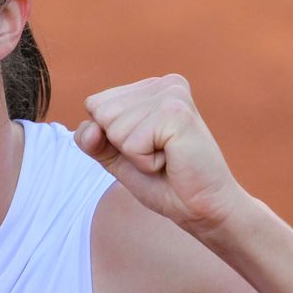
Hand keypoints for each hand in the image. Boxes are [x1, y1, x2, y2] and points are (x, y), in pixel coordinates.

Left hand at [74, 75, 245, 235]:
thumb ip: (92, 139)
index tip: (146, 146)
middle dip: (122, 146)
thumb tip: (90, 128)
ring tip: (167, 157)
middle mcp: (163, 83)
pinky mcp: (177, 113)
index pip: (95, 104)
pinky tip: (172, 161)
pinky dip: (146, 163)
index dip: (110, 137)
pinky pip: (131, 144)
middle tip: (158, 155)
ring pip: (115, 129)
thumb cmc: (163, 181)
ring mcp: (172, 95)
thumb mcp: (116, 157)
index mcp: (150, 87)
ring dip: (136, 156)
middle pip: (101, 113)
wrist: (202, 208)